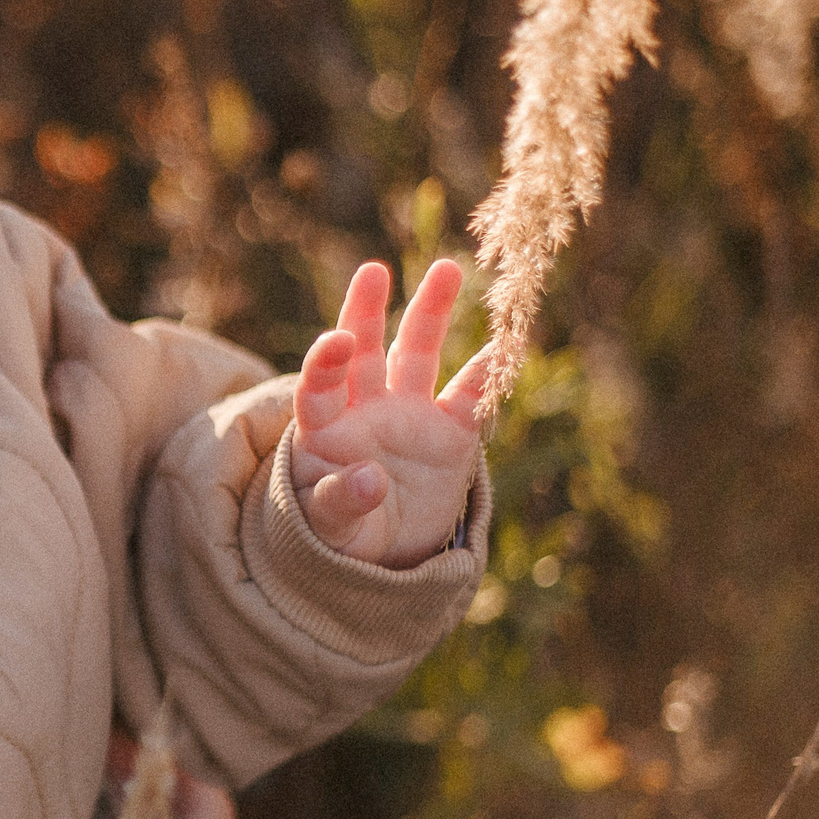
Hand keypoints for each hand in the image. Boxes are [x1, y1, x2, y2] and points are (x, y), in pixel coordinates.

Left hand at [292, 258, 491, 569]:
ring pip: (417, 354)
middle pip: (364, 352)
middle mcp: (364, 409)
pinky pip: (470, 396)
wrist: (387, 550)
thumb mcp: (331, 529)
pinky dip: (486, 373)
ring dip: (429, 313)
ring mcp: (409, 415)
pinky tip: (500, 344)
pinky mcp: (451, 432)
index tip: (336, 340)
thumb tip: (368, 480)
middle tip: (373, 271)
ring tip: (446, 268)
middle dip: (366, 311)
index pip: (318, 388)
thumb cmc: (342, 534)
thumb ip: (340, 504)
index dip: (325, 363)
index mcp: (323, 430)